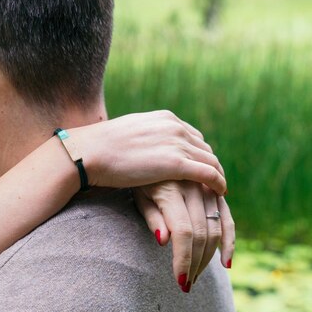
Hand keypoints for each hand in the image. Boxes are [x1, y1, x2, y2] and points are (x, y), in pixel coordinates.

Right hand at [69, 110, 226, 195]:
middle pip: (204, 148)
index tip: (200, 168)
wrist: (91, 151)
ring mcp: (177, 144)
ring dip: (217, 176)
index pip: (192, 136)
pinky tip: (220, 193)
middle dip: (210, 165)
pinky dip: (218, 183)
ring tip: (217, 190)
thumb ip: (144, 138)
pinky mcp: (177, 164)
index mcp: (164, 119)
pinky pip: (209, 174)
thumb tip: (142, 146)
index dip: (199, 153)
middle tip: (212, 183)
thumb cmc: (101, 148)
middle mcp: (175, 127)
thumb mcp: (128, 134)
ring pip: (211, 161)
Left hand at [133, 181, 234, 291]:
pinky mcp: (214, 191)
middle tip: (186, 284)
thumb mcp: (138, 196)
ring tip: (196, 276)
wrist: (148, 152)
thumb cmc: (138, 179)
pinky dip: (229, 240)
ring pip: (215, 228)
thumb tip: (163, 241)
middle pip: (201, 233)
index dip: (184, 258)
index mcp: (170, 190)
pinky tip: (226, 262)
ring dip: (209, 257)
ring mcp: (206, 188)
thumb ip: (152, 217)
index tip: (180, 281)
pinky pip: (226, 218)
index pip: (183, 232)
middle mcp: (192, 187)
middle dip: (195, 263)